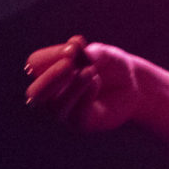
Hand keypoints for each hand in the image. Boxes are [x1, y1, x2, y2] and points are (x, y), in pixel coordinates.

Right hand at [24, 35, 141, 131]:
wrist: (134, 85)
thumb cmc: (113, 67)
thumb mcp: (105, 55)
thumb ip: (91, 52)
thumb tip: (75, 47)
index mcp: (49, 72)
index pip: (35, 64)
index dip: (51, 54)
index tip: (76, 45)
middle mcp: (51, 94)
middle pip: (34, 92)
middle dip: (50, 77)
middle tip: (69, 64)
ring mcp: (64, 111)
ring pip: (55, 105)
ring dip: (72, 86)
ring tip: (90, 71)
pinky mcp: (81, 123)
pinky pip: (76, 114)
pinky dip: (84, 96)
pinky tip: (95, 82)